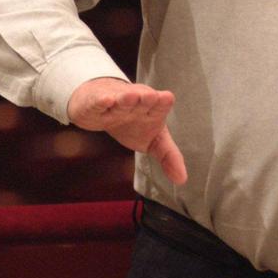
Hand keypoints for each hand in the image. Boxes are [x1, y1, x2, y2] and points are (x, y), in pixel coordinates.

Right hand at [67, 78, 187, 183]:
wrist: (104, 104)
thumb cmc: (133, 122)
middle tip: (151, 97)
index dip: (163, 102)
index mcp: (153, 110)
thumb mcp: (153, 140)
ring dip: (126, 99)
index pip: (160, 106)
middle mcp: (137, 103)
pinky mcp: (96, 103)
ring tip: (131, 97)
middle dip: (146, 98)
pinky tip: (106, 101)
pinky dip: (101, 102)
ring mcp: (116, 101)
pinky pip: (98, 103)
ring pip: (122, 99)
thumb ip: (168, 156)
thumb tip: (182, 180)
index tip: (167, 98)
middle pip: (142, 99)